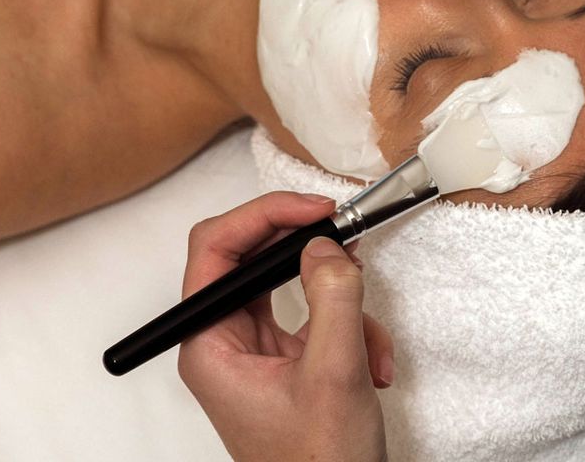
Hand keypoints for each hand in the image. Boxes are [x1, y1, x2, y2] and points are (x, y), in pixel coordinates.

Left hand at [177, 192, 390, 461]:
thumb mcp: (334, 374)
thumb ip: (332, 299)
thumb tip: (325, 245)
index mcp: (210, 345)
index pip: (216, 249)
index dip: (264, 216)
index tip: (315, 209)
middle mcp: (224, 344)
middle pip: (255, 261)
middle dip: (308, 254)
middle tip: (345, 236)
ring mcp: (256, 352)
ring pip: (295, 289)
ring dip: (343, 306)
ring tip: (369, 339)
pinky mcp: (287, 361)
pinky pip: (318, 318)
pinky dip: (354, 330)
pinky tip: (374, 362)